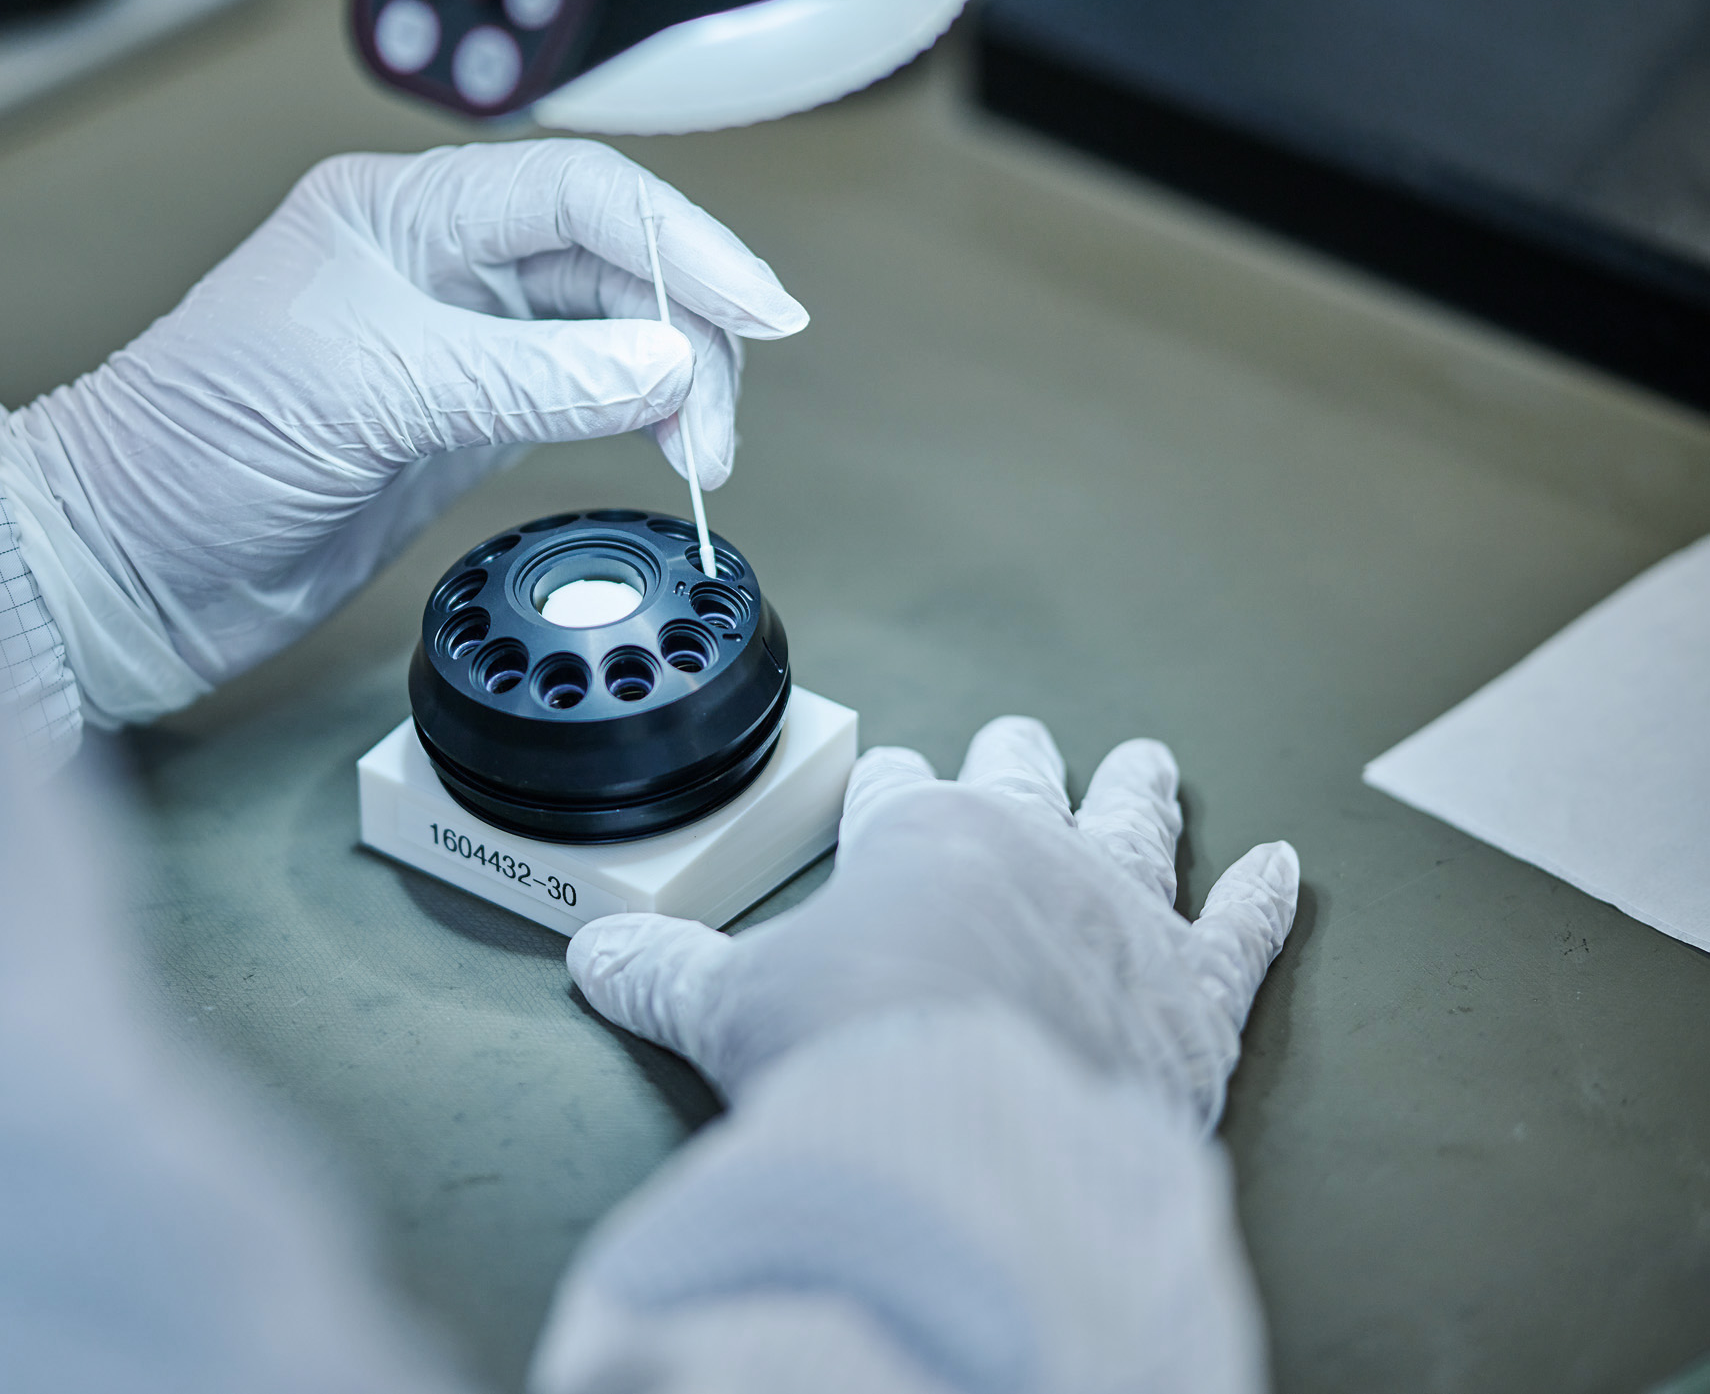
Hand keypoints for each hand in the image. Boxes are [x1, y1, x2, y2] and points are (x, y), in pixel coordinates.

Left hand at [9, 140, 806, 690]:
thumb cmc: (188, 448)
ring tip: (698, 453)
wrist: (126, 566)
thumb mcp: (368, 390)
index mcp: (400, 215)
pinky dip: (636, 420)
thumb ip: (527, 377)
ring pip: (607, 335)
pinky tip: (664, 444)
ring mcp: (453, 350)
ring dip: (671, 385)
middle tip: (713, 424)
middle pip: (610, 266)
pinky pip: (580, 400)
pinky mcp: (459, 425)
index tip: (756, 310)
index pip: (577, 195)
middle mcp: (435, 270)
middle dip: (685, 330)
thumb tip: (663, 365)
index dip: (681, 243)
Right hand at [567, 716, 1298, 1130]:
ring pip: (1137, 826)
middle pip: (1022, 780)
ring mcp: (1122, 918)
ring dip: (1138, 791)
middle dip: (1014, 760)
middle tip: (1011, 741)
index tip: (889, 788)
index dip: (889, 795)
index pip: (898, 797)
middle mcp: (1029, 853)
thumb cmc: (844, 1051)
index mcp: (919, 838)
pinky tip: (1287, 866)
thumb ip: (662, 974)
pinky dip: (1265, 900)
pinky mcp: (1197, 996)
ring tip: (1145, 759)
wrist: (958, 1139)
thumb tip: (594, 954)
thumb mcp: (726, 1006)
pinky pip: (1243, 930)